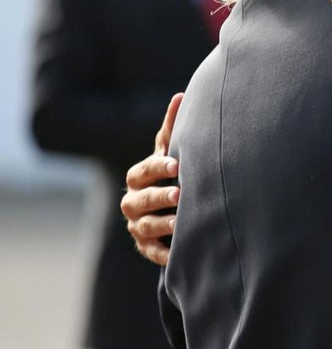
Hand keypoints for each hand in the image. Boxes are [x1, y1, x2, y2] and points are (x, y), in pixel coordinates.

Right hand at [120, 93, 182, 265]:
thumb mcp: (171, 152)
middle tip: (180, 195)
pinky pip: (153, 252)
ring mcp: (138, 226)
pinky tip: (179, 250)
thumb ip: (173, 129)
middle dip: (159, 197)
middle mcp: (133, 203)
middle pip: (140, 200)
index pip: (143, 171)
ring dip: (162, 224)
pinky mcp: (147, 247)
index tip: (177, 164)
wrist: (172, 208)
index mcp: (138, 178)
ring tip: (181, 223)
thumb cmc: (172, 173)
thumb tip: (181, 95)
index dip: (158, 167)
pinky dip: (166, 252)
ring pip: (145, 227)